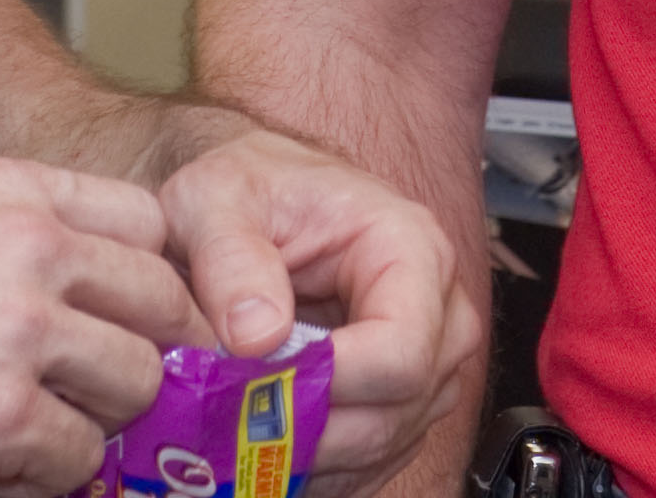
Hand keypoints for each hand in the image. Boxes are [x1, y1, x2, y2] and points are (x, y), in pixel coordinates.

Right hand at [0, 157, 208, 496]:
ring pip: (134, 387)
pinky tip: (4, 465)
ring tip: (50, 426)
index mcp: (17, 193)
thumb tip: (90, 284)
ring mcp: (21, 336)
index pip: (150, 222)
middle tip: (110, 384)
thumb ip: (18, 231)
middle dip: (146, 352)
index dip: (156, 276)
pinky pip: (76, 457)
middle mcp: (33, 251)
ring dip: (101, 417)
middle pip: (162, 306)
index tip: (144, 314)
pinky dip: (50, 473)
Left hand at [160, 123, 476, 484]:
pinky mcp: (406, 404)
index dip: (328, 387)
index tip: (255, 386)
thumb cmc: (250, 189)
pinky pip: (373, 463)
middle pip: (395, 412)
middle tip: (226, 419)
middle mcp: (440, 313)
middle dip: (305, 429)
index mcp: (410, 249)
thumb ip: (229, 259)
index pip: (400, 353)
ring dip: (306, 454)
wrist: (264, 197)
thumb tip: (256, 338)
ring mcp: (431, 366)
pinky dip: (316, 466)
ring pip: (384, 446)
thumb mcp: (215, 199)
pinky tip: (265, 441)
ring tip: (235, 428)